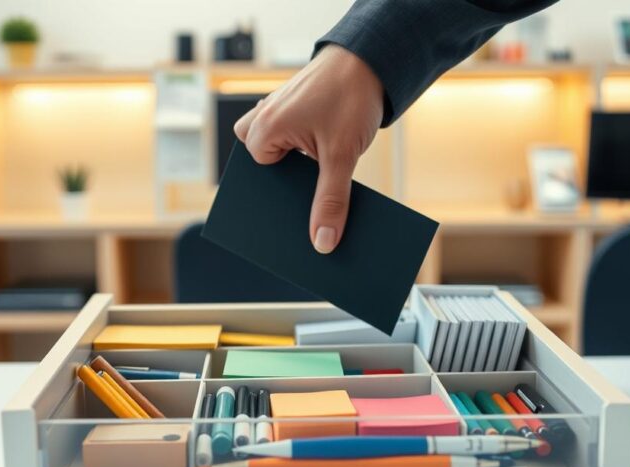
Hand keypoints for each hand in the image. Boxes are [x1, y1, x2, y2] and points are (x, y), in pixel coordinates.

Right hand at [234, 44, 383, 253]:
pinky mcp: (295, 107)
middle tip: (310, 198)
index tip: (296, 216)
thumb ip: (331, 201)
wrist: (370, 60)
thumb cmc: (350, 98)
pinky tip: (328, 163)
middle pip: (263, 164)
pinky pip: (290, 137)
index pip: (258, 175)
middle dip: (284, 182)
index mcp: (264, 128)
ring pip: (276, 150)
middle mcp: (264, 117)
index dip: (279, 196)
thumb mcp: (342, 156)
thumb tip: (322, 243)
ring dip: (297, 165)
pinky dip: (305, 152)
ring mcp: (278, 109)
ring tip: (321, 177)